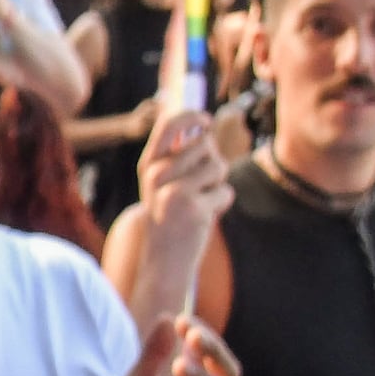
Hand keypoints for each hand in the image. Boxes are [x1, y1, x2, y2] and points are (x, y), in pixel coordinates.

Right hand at [127, 94, 231, 323]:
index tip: (206, 120)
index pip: (169, 124)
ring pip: (218, 166)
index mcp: (149, 165)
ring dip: (218, 183)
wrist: (163, 260)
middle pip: (205, 144)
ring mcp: (175, 192)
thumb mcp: (163, 183)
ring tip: (201, 199)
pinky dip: (222, 203)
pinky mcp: (194, 209)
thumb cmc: (169, 216)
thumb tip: (204, 128)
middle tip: (200, 184)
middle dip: (212, 161)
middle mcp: (158, 175)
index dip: (191, 115)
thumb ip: (179, 156)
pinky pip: (225, 191)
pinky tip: (205, 215)